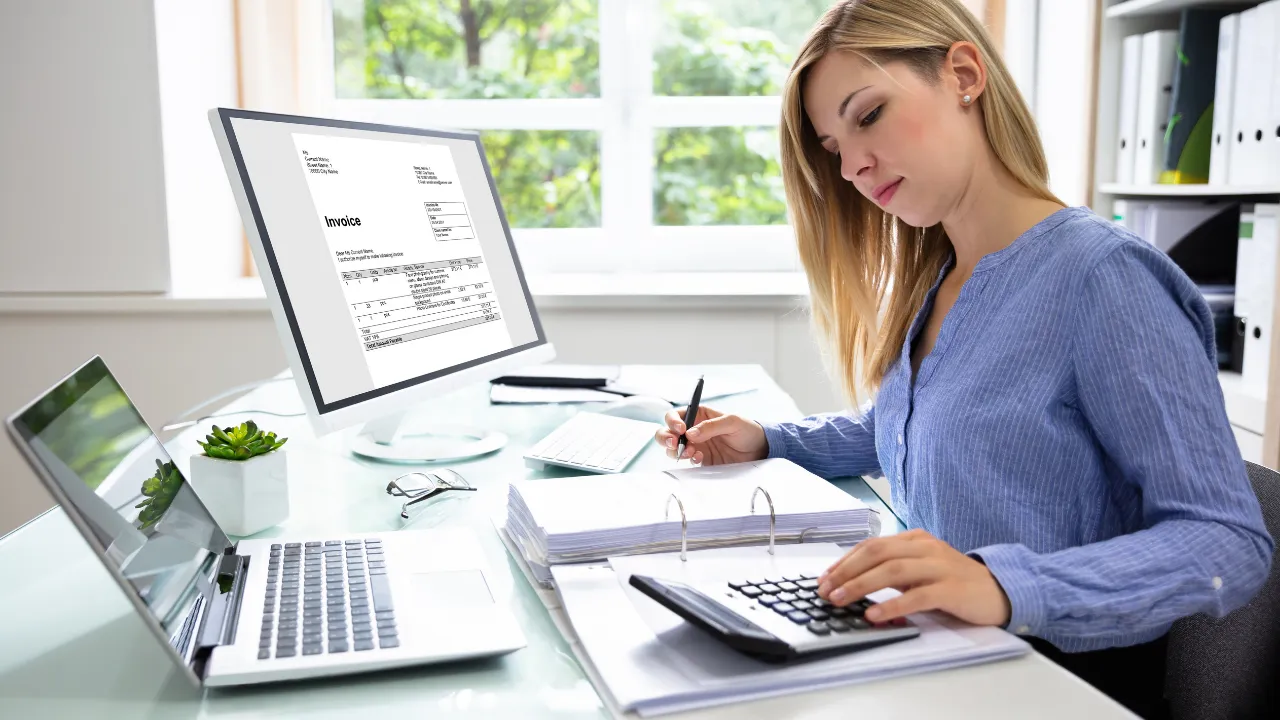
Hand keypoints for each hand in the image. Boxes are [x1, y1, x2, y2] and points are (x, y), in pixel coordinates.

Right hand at [653, 405, 767, 465]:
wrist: (759, 451)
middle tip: (674, 443)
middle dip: (666, 437)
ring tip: (690, 452)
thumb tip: (690, 433)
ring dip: (675, 450)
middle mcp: (693, 429)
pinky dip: (689, 460)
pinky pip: (687, 460)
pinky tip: (700, 458)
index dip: (673, 421)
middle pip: (668, 431)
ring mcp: (696, 445)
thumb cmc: (748, 430)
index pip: (677, 415)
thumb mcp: (732, 422)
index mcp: (699, 415)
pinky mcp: (701, 460)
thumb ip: (711, 426)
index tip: (680, 429)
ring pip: (673, 447)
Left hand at [817, 529, 1011, 626]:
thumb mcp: (921, 569)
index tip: (825, 578)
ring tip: (840, 600)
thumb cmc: (955, 582)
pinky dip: (892, 605)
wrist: (1000, 589)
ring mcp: (939, 567)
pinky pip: (917, 596)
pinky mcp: (951, 589)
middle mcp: (925, 548)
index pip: (871, 545)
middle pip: (877, 553)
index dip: (845, 561)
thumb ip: (894, 570)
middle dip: (846, 572)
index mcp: (915, 540)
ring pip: (892, 570)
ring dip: (861, 586)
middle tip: (825, 590)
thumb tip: (854, 582)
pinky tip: (874, 616)